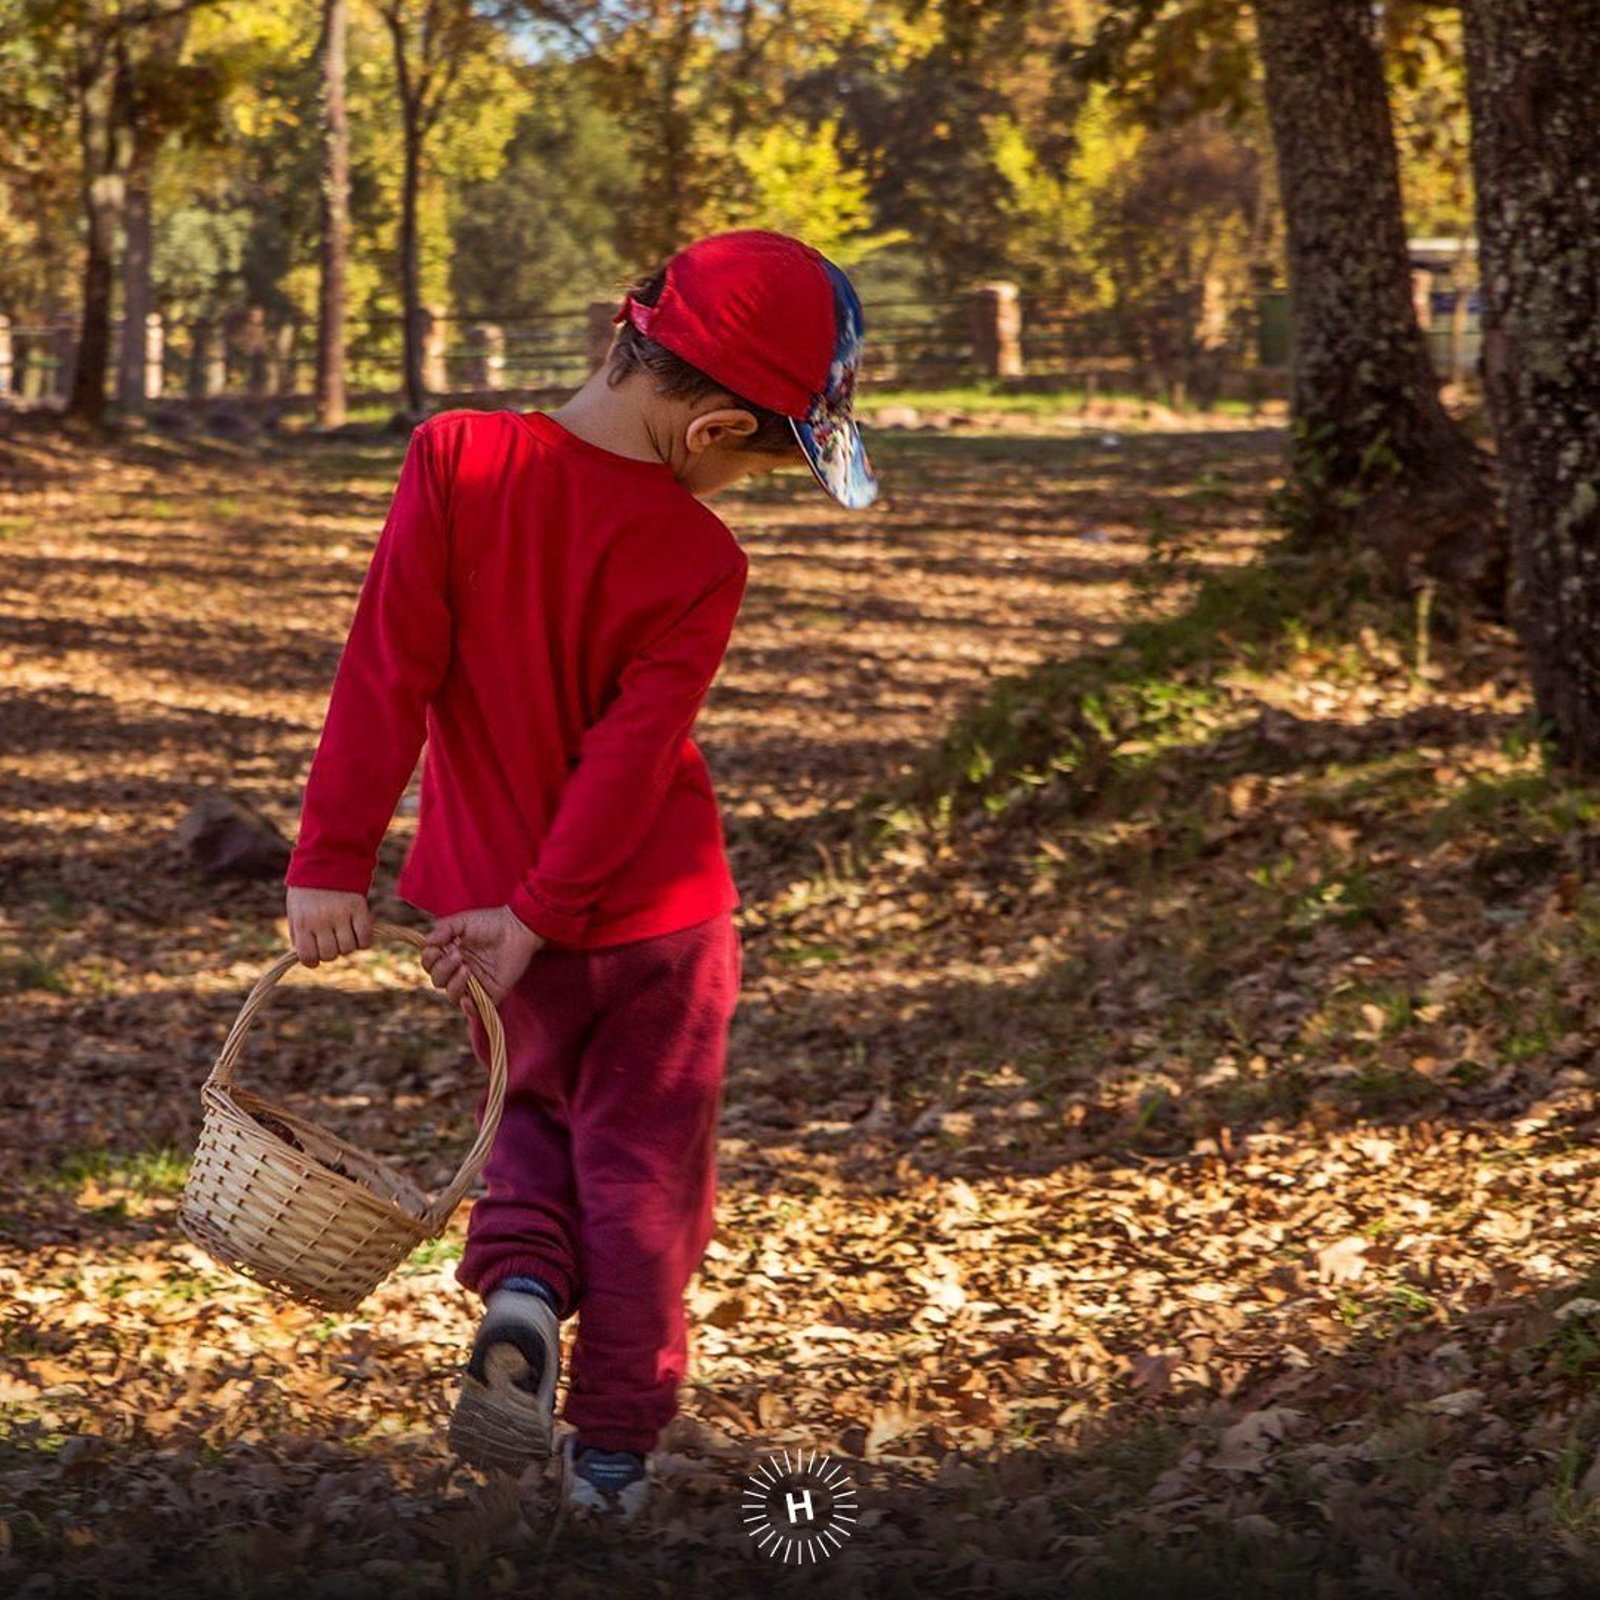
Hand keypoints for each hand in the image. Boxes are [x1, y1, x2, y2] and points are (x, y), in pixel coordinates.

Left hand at [286, 886, 372, 966]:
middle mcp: (321, 920)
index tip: (315, 955)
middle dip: (331, 952)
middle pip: (330, 955)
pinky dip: (364, 941)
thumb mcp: (295, 911)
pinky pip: (365, 937)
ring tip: (344, 934)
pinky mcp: (359, 908)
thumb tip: (308, 956)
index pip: (308, 957)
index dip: (312, 960)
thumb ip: (299, 934)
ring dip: (347, 946)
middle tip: (330, 940)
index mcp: (302, 922)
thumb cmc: (308, 890)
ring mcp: (341, 914)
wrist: (328, 859)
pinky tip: (358, 933)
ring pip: (348, 949)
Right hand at [422, 905, 543, 1015]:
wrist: (518, 928)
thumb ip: (443, 929)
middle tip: (458, 954)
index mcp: (450, 955)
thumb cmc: (491, 923)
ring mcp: (475, 984)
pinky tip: (466, 999)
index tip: (436, 948)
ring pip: (452, 995)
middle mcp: (460, 971)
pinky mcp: (491, 993)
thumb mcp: (462, 921)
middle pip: (438, 980)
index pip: (430, 965)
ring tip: (466, 967)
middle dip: (443, 968)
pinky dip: (468, 1008)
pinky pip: (474, 1010)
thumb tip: (427, 943)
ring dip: (454, 983)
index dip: (429, 959)